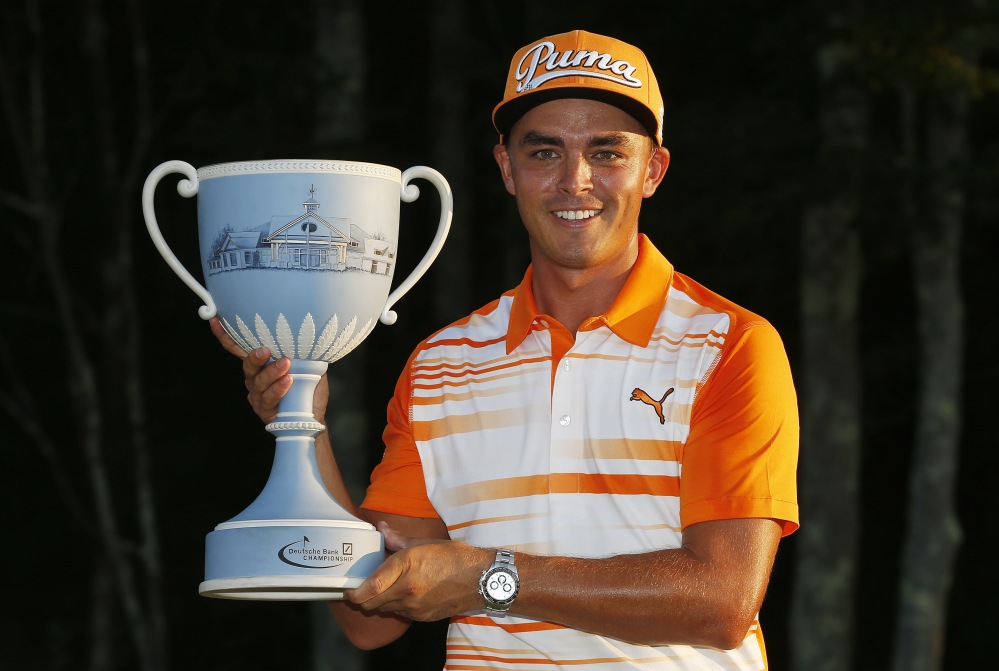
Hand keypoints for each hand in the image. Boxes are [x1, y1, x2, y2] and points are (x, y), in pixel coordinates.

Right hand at [209, 317, 327, 424]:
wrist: (312, 416)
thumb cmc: (307, 389)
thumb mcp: (306, 365)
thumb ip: (300, 351)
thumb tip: (306, 332)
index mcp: (261, 365)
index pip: (239, 349)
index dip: (226, 336)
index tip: (215, 320)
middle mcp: (255, 378)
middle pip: (248, 365)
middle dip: (255, 357)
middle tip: (266, 350)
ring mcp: (258, 395)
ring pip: (259, 382)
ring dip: (272, 371)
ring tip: (286, 364)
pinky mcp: (264, 410)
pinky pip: (269, 398)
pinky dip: (278, 389)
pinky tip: (288, 382)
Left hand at [345, 522, 491, 621]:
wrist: (480, 579)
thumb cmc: (454, 557)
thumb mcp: (424, 542)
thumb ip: (397, 538)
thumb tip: (380, 529)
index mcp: (406, 566)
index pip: (369, 587)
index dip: (353, 592)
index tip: (347, 588)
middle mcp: (407, 590)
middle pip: (371, 603)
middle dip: (362, 598)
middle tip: (360, 588)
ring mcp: (414, 607)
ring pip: (384, 609)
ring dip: (378, 601)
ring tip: (382, 588)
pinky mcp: (421, 617)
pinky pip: (399, 613)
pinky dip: (395, 605)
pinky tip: (402, 593)